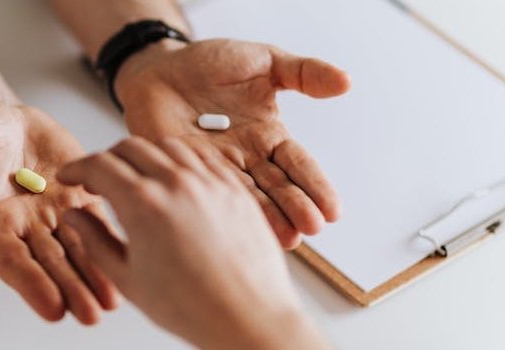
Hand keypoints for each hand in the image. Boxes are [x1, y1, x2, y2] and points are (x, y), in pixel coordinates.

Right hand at [0, 103, 117, 323]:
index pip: (11, 259)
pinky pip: (97, 221)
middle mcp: (23, 226)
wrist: (1, 121)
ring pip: (77, 250)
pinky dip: (111, 241)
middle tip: (89, 314)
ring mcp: (53, 214)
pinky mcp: (78, 196)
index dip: (31, 283)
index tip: (51, 308)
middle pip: (50, 264)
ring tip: (111, 301)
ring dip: (94, 276)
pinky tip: (127, 259)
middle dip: (70, 289)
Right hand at [57, 137, 327, 349]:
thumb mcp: (127, 278)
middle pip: (130, 147)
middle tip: (99, 178)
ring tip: (138, 176)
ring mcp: (209, 181)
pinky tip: (176, 176)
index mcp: (143, 204)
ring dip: (145, 154)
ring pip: (167, 146)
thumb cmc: (193, 308)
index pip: (99, 165)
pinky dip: (181, 159)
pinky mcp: (234, 188)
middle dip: (107, 158)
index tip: (71, 176)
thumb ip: (94, 240)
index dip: (77, 168)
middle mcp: (177, 183)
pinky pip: (203, 157)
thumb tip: (74, 217)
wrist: (248, 318)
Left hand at [114, 39, 350, 247]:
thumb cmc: (209, 64)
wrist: (159, 67)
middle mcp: (246, 158)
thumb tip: (345, 81)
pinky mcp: (184, 171)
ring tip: (286, 238)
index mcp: (268, 136)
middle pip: (277, 188)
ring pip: (246, 198)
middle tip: (311, 228)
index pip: (298, 165)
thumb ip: (302, 73)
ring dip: (266, 219)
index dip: (315, 187)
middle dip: (295, 208)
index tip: (333, 212)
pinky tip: (238, 226)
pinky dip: (222, 209)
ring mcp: (215, 168)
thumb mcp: (263, 61)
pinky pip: (206, 191)